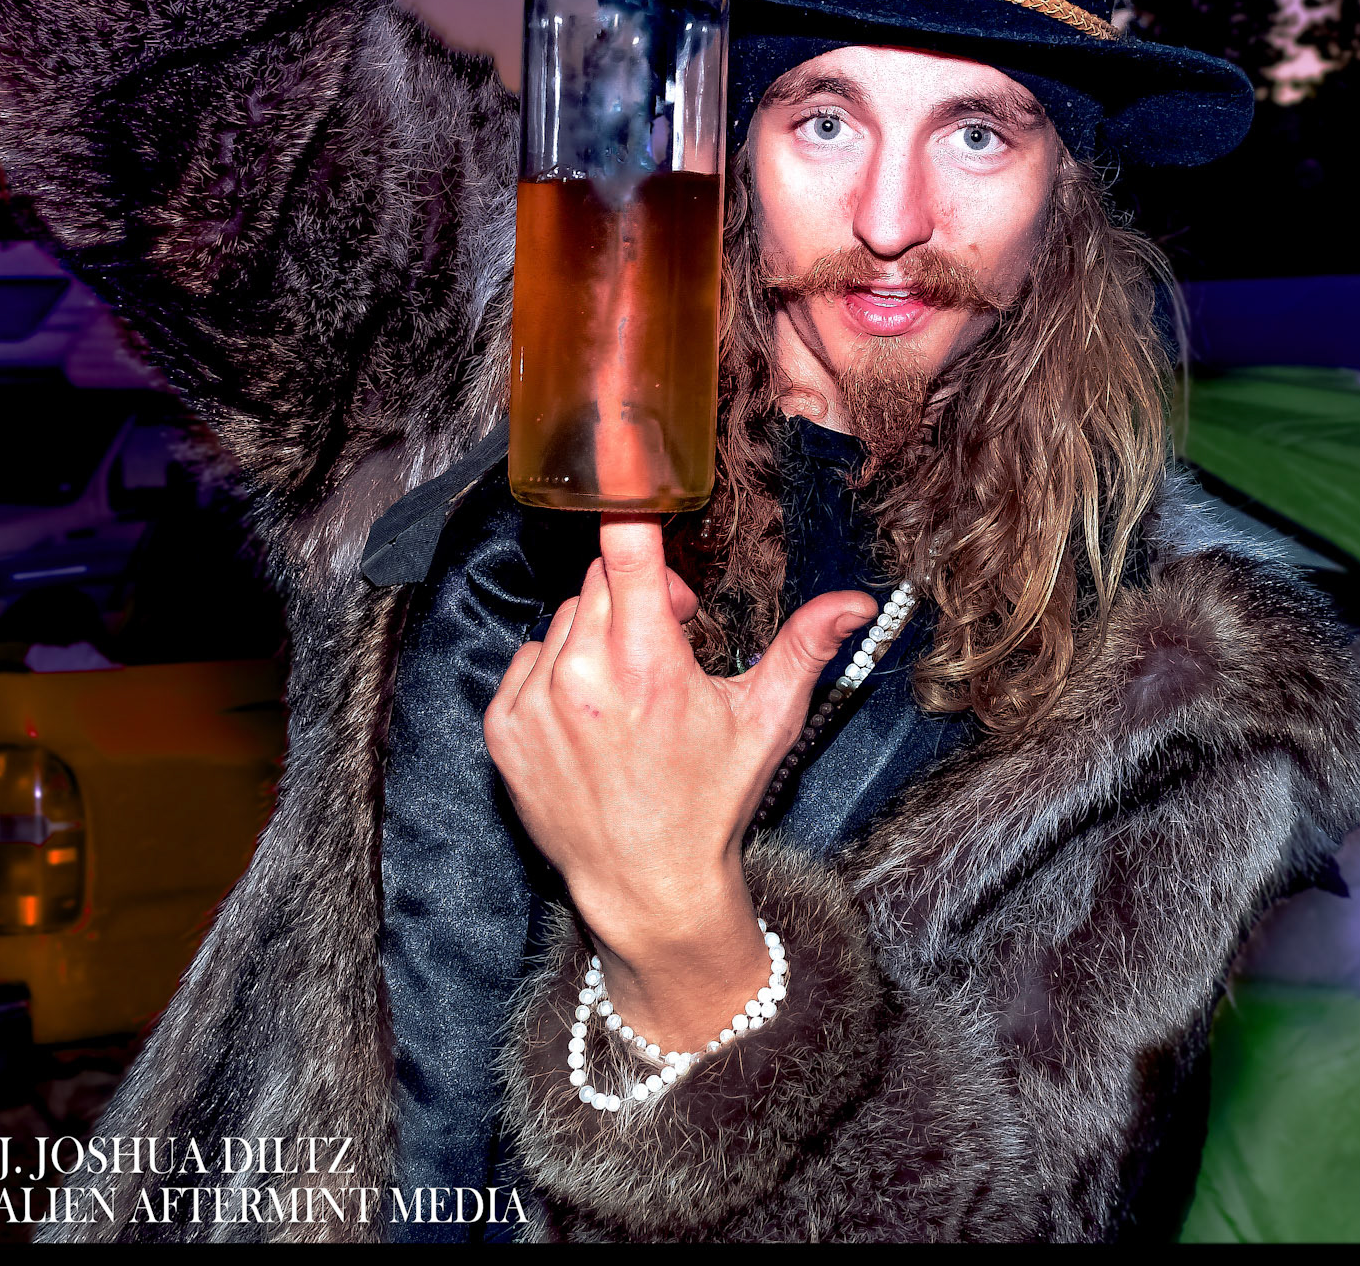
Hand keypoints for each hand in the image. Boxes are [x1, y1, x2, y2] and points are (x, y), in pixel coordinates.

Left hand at [484, 519, 874, 1050]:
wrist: (646, 885)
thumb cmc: (711, 802)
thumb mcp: (765, 721)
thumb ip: (805, 647)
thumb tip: (856, 600)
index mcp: (648, 665)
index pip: (624, 551)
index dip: (628, 506)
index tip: (628, 474)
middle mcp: (582, 678)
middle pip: (599, 582)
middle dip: (635, 596)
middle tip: (667, 642)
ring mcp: (536, 704)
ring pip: (563, 620)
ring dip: (595, 636)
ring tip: (629, 690)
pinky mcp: (503, 729)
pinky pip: (527, 661)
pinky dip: (555, 673)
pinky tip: (590, 716)